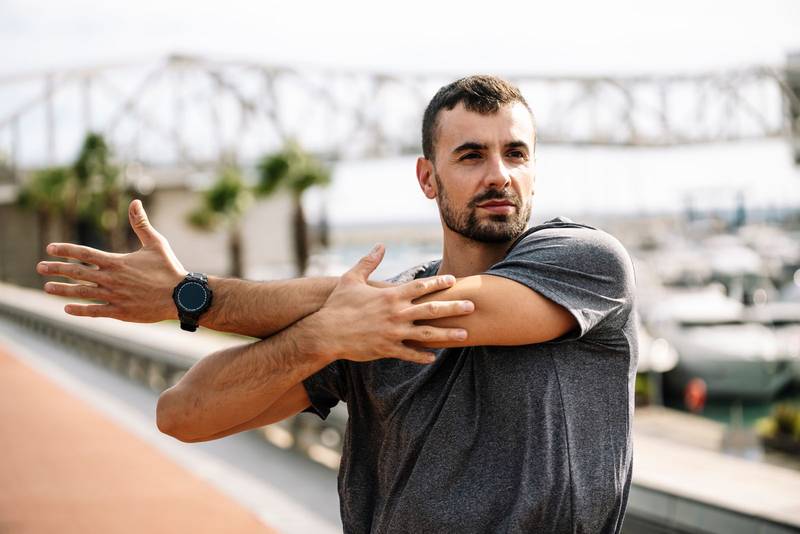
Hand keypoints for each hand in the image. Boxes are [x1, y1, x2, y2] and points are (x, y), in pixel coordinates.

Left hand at [36, 200, 187, 321]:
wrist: (181, 296)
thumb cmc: (169, 268)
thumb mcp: (156, 243)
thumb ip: (141, 224)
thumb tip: (134, 202)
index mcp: (117, 262)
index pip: (84, 254)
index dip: (65, 250)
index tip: (50, 248)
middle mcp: (111, 279)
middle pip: (77, 273)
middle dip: (56, 269)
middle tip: (40, 267)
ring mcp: (114, 296)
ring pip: (81, 292)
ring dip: (62, 290)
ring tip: (47, 288)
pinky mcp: (120, 311)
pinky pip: (94, 311)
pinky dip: (79, 310)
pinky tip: (67, 308)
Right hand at [311, 244, 473, 364]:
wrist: (325, 332)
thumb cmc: (337, 305)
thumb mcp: (351, 279)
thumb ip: (369, 262)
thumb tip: (380, 245)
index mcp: (390, 295)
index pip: (421, 287)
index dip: (439, 283)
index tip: (454, 281)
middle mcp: (396, 314)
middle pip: (431, 309)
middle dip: (454, 308)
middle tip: (472, 306)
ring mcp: (393, 333)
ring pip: (427, 334)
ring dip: (448, 334)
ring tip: (465, 334)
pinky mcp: (387, 349)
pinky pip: (410, 353)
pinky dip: (423, 356)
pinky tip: (434, 357)